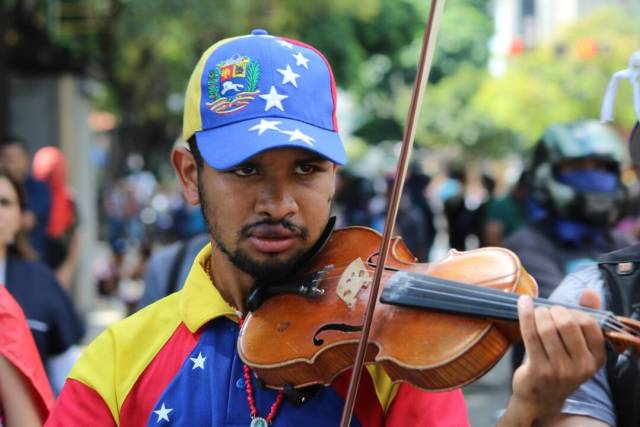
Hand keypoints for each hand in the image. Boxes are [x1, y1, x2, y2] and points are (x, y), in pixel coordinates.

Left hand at [498, 291, 605, 425]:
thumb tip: (589, 292)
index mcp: (596, 359)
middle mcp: (581, 367)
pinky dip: (525, 314)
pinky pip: (530, 334)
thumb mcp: (578, 348)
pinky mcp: (539, 370)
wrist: (540, 398)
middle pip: (567, 324)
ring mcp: (560, 370)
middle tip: (546, 312)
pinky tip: (523, 303)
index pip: (589, 324)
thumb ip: (584, 319)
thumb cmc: (559, 365)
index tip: (563, 312)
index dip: (574, 311)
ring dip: (539, 313)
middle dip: (554, 310)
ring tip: (536, 313)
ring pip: (547, 328)